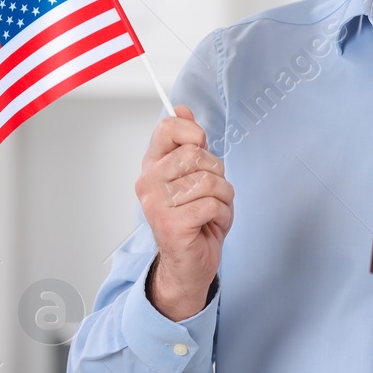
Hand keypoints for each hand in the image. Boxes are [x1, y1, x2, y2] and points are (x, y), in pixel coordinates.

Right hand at [135, 105, 232, 320]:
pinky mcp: (171, 224)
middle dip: (218, 173)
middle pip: (196, 155)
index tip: (201, 148)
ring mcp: (156, 204)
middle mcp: (148, 182)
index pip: (167, 128)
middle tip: (212, 193)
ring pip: (209, 181)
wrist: (190, 263)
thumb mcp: (195, 175)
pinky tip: (211, 224)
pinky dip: (223, 215)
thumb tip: (182, 109)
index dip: (194, 134)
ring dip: (224, 198)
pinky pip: (213, 204)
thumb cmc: (196, 219)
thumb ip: (189, 144)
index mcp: (153, 166)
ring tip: (213, 211)